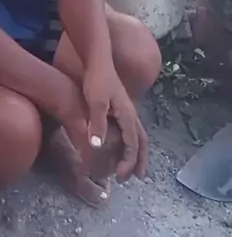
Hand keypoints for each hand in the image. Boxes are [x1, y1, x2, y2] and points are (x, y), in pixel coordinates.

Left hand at [82, 66, 148, 181]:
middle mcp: (131, 113)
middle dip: (140, 160)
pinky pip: (132, 128)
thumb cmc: (97, 79)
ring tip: (135, 165)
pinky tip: (124, 143)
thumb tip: (97, 146)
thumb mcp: (95, 101)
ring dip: (138, 151)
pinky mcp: (120, 105)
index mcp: (127, 115)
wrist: (99, 59)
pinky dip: (132, 141)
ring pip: (139, 134)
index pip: (132, 144)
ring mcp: (127, 109)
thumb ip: (97, 123)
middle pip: (142, 141)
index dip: (128, 161)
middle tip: (137, 177)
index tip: (121, 177)